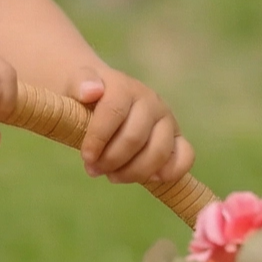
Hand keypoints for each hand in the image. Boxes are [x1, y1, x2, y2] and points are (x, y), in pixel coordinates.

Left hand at [73, 69, 194, 187]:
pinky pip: (185, 156)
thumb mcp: (76, 84)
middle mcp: (150, 101)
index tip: (86, 157)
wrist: (101, 94)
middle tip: (93, 170)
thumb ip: (80, 83)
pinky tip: (151, 179)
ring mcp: (167, 119)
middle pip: (134, 138)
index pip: (114, 112)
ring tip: (112, 176)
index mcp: (125, 87)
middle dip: (111, 160)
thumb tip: (90, 92)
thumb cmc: (86, 95)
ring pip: (159, 151)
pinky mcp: (176, 137)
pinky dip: (171, 171)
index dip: (98, 139)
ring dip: (134, 172)